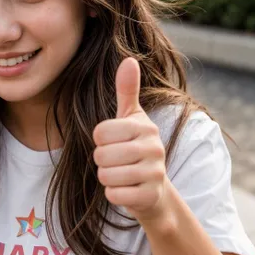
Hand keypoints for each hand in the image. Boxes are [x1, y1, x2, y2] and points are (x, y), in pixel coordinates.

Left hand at [93, 58, 168, 223]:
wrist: (154, 189)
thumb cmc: (135, 147)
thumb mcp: (131, 118)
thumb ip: (127, 90)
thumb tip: (129, 59)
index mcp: (145, 126)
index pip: (99, 132)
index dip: (100, 140)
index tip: (114, 143)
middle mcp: (154, 147)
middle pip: (101, 154)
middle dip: (102, 161)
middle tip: (117, 161)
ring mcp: (154, 173)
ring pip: (106, 175)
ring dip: (107, 178)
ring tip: (122, 174)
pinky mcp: (149, 196)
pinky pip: (114, 195)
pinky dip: (114, 194)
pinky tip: (127, 189)